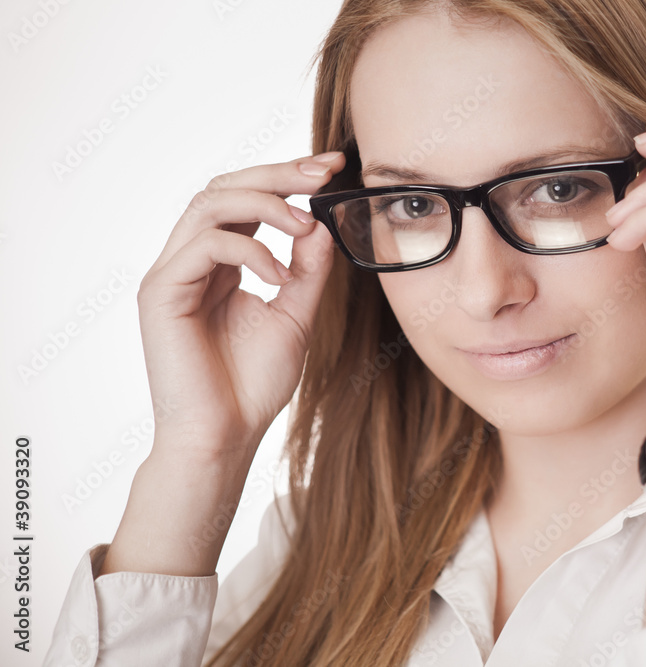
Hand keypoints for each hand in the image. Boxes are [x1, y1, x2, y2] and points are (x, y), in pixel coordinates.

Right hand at [136, 153, 343, 462]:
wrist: (225, 436)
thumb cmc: (253, 385)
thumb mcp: (295, 316)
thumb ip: (307, 271)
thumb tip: (322, 224)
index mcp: (219, 264)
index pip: (245, 201)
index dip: (286, 177)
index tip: (332, 169)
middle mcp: (190, 261)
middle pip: (224, 188)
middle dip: (278, 174)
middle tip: (324, 173)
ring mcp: (171, 273)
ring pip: (209, 204)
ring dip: (266, 205)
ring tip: (304, 226)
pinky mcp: (161, 291)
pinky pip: (205, 244)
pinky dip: (250, 251)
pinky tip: (278, 275)